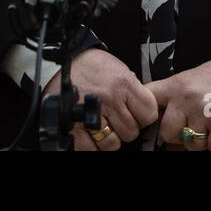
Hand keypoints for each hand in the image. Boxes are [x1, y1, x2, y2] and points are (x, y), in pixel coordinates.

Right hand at [41, 48, 157, 150]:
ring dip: (110, 139)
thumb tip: (143, 108)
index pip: (148, 114)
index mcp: (124, 83)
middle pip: (131, 132)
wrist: (62, 61)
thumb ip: (132, 89)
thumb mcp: (119, 69)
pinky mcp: (74, 126)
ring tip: (104, 127)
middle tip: (117, 120)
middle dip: (126, 128)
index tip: (138, 115)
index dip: (144, 117)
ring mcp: (91, 114)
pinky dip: (93, 146)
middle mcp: (110, 99)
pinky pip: (90, 149)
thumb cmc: (91, 65)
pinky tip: (92, 135)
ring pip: (113, 143)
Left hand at [146, 57, 210, 150]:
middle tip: (198, 126)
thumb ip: (180, 97)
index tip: (156, 119)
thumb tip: (168, 129)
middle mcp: (188, 98)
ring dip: (205, 141)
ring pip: (192, 145)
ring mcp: (205, 113)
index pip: (148, 98)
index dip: (148, 114)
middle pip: (168, 132)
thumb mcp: (198, 77)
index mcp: (178, 84)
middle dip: (181, 135)